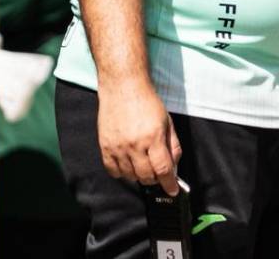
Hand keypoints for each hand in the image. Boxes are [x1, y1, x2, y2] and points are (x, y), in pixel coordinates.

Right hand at [97, 77, 181, 194]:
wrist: (123, 88)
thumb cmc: (148, 102)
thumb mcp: (167, 121)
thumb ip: (172, 145)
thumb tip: (174, 166)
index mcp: (153, 137)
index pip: (163, 169)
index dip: (169, 184)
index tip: (172, 191)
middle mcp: (135, 145)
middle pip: (146, 176)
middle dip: (156, 180)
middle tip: (159, 174)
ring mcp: (118, 148)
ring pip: (130, 176)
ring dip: (140, 176)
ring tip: (144, 164)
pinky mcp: (104, 147)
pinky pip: (113, 171)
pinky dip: (122, 173)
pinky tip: (129, 165)